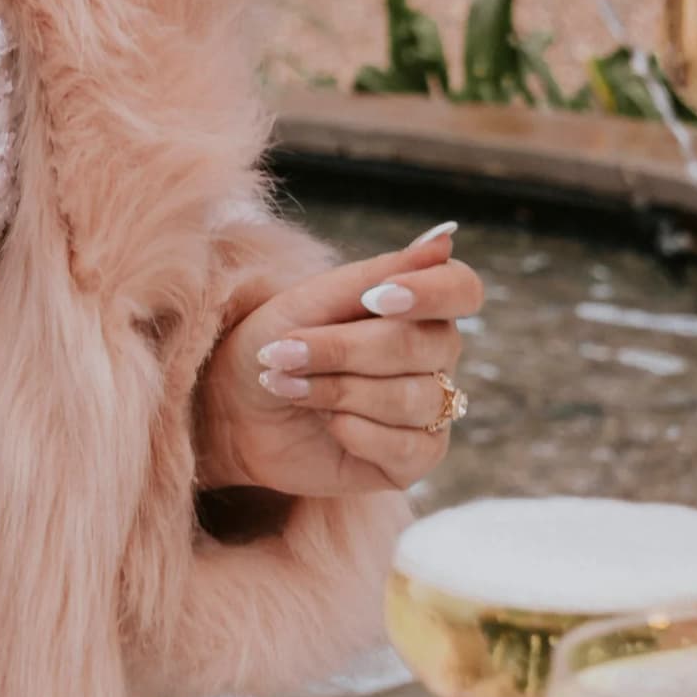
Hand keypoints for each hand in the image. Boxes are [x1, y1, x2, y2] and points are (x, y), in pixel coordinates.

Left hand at [198, 223, 483, 498]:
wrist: (234, 406)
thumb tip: (446, 239)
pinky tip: (327, 424)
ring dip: (339, 391)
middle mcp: (434, 355)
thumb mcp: (311, 301)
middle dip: (345, 351)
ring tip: (288, 385)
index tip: (376, 299)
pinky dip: (358, 433)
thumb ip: (377, 273)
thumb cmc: (274, 341)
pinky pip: (410, 448)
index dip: (431, 293)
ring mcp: (428, 408)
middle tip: (284, 353)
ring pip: (414, 398)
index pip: (462, 289)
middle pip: (425, 346)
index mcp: (418, 305)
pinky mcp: (413, 458)